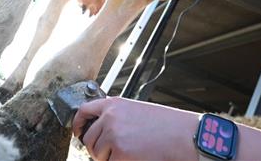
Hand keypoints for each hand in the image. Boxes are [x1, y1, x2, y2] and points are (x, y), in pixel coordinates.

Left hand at [71, 96, 199, 160]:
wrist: (182, 136)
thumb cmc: (165, 124)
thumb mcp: (135, 110)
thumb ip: (115, 116)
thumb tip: (100, 130)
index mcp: (113, 104)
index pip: (83, 111)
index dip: (77, 124)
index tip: (77, 132)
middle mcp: (110, 118)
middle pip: (89, 139)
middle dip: (98, 148)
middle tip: (114, 151)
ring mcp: (113, 136)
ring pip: (97, 154)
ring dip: (108, 157)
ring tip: (129, 152)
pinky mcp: (119, 154)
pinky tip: (133, 157)